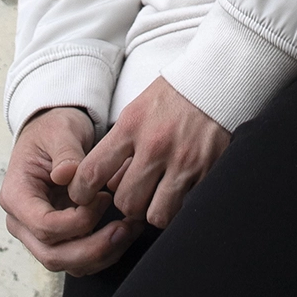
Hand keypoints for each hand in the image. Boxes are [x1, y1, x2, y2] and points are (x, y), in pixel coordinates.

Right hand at [0, 106, 141, 274]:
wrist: (53, 132)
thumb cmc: (54, 129)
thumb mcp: (61, 131)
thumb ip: (65, 153)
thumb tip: (66, 174)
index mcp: (16, 196)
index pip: (44, 226)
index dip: (76, 221)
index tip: (102, 199)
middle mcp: (22, 222)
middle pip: (53, 255)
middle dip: (92, 248)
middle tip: (123, 229)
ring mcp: (38, 233)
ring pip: (67, 263)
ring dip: (101, 254)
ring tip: (129, 230)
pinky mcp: (57, 237)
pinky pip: (78, 258)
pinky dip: (103, 252)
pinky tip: (124, 233)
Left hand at [67, 76, 229, 229]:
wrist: (214, 81)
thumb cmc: (171, 97)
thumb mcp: (136, 110)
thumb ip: (120, 146)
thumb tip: (108, 184)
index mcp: (132, 125)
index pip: (92, 172)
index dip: (81, 193)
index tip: (83, 198)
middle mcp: (155, 144)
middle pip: (126, 202)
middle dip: (127, 203)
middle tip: (135, 193)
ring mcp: (183, 160)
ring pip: (156, 215)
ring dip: (154, 210)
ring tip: (157, 197)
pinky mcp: (207, 170)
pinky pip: (185, 208)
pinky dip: (179, 206)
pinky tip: (178, 192)